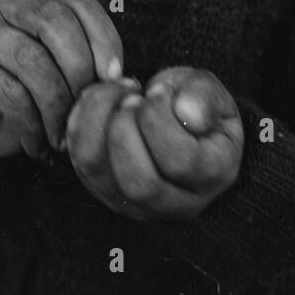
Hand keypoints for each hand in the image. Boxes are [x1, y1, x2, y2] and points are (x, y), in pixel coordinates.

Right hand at [0, 0, 122, 172]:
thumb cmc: (2, 109)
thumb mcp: (47, 82)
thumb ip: (77, 70)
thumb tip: (123, 81)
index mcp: (24, 3)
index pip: (78, 4)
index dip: (104, 40)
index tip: (115, 79)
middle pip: (55, 21)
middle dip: (81, 70)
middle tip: (85, 110)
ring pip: (33, 59)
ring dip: (56, 104)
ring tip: (59, 135)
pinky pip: (10, 91)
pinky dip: (31, 122)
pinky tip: (34, 141)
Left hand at [65, 66, 243, 219]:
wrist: (173, 118)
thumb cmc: (192, 104)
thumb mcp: (208, 90)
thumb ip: (204, 95)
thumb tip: (188, 114)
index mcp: (215, 174)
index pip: (180, 161)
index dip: (159, 119)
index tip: (157, 89)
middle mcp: (177, 203)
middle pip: (139, 183)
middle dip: (125, 129)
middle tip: (132, 95)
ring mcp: (136, 205)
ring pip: (99, 175)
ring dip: (98, 123)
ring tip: (116, 94)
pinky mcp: (104, 193)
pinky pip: (79, 164)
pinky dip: (80, 124)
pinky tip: (99, 100)